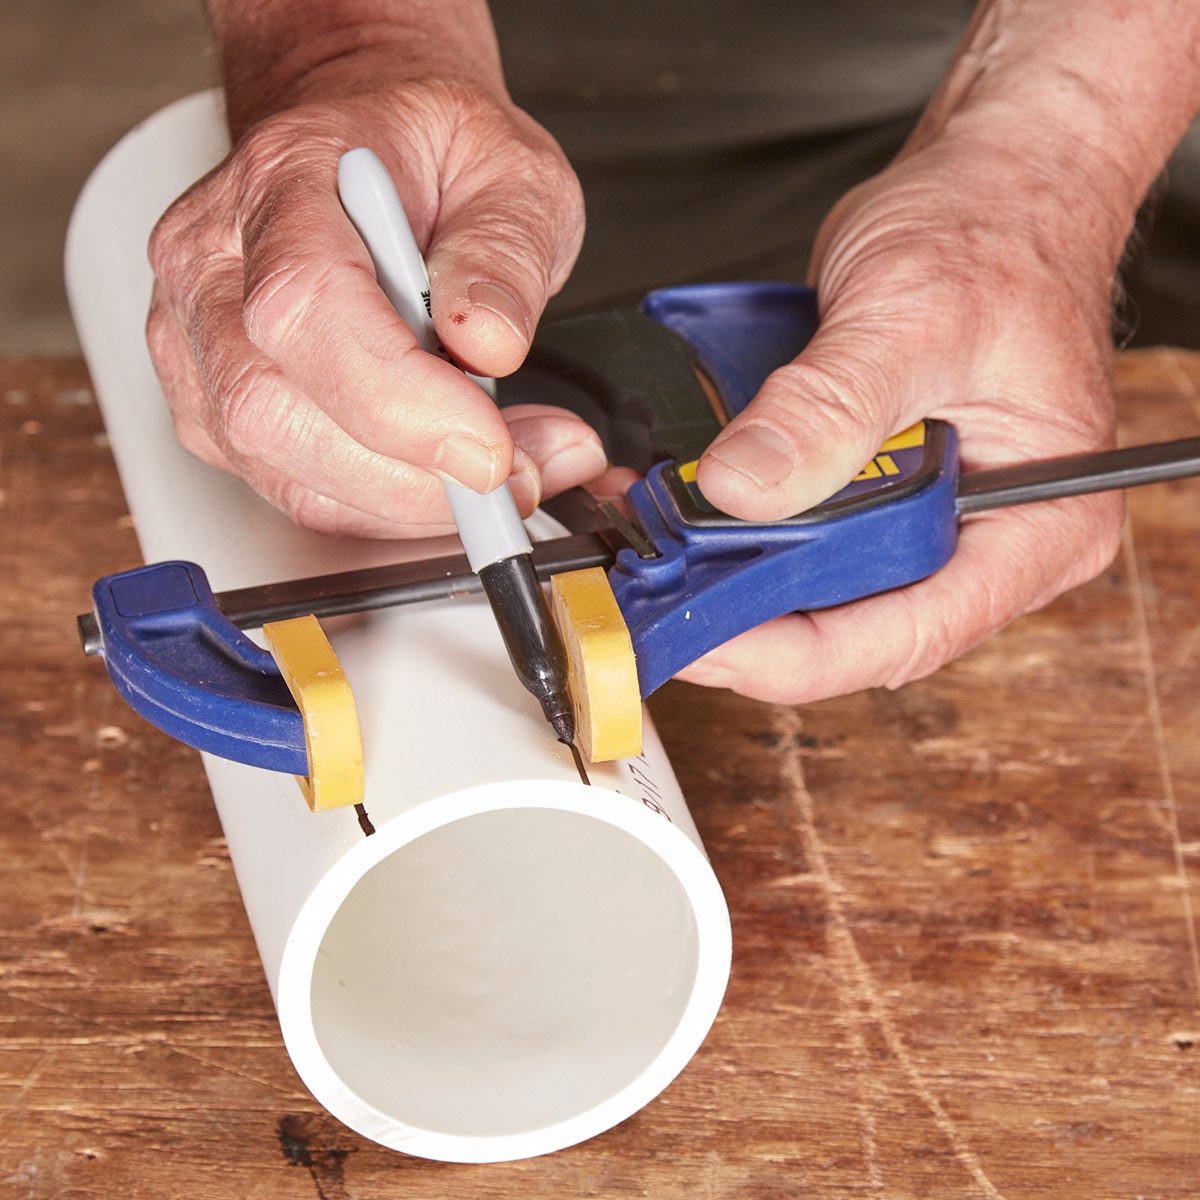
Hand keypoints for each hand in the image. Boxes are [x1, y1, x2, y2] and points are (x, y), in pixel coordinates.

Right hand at [147, 45, 597, 536]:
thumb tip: (490, 343)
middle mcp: (213, 265)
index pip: (305, 307)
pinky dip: (387, 506)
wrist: (367, 151)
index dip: (399, 402)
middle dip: (414, 477)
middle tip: (520, 476)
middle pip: (273, 411)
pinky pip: (297, 490)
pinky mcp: (217, 408)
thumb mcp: (510, 171)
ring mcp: (200, 343)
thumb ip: (505, 251)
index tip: (489, 452)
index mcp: (278, 179)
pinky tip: (447, 478)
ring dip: (411, 502)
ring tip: (508, 471)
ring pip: (284, 470)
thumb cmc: (431, 154)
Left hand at [688, 137, 1126, 702]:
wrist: (992, 180)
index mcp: (1040, 521)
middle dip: (752, 615)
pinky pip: (807, 537)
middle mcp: (990, 539)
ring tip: (657, 552)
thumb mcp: (909, 315)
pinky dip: (743, 530)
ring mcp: (933, 520)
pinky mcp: (884, 493)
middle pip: (857, 624)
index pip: (910, 631)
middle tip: (657, 594)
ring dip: (736, 575)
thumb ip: (828, 408)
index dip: (797, 653)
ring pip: (822, 590)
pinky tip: (686, 512)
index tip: (704, 638)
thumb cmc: (992, 231)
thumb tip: (744, 488)